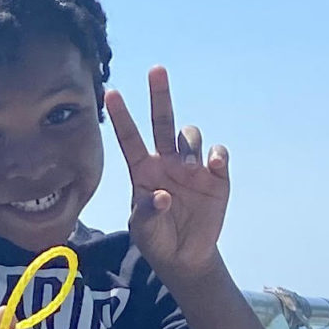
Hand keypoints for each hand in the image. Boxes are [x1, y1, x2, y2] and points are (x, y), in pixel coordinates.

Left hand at [106, 67, 230, 286]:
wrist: (185, 257)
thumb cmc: (157, 239)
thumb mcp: (143, 230)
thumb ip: (146, 212)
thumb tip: (162, 195)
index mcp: (143, 170)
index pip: (130, 138)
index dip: (121, 116)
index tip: (111, 92)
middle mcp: (166, 161)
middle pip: (162, 121)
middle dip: (160, 96)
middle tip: (156, 70)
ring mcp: (191, 167)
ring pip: (189, 135)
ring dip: (188, 144)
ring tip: (187, 170)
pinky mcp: (215, 178)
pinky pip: (217, 155)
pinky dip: (216, 155)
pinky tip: (213, 165)